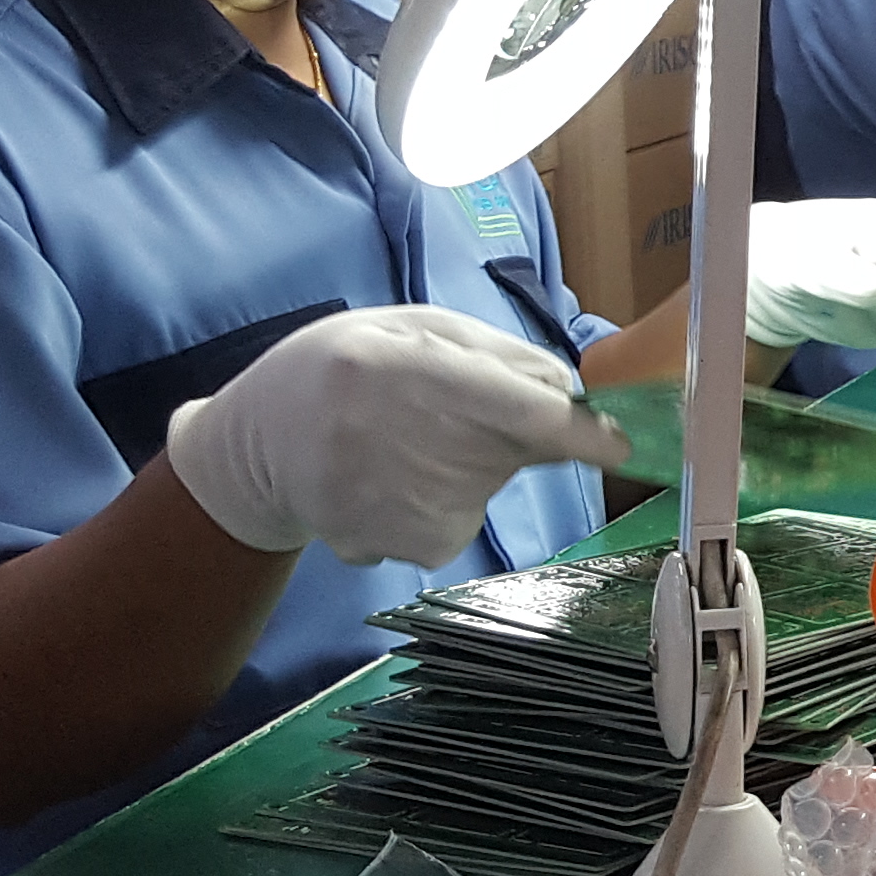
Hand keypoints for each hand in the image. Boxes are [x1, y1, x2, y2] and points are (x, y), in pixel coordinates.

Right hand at [165, 305, 623, 567]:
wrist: (254, 447)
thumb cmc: (343, 368)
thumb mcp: (409, 327)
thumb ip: (496, 355)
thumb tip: (574, 395)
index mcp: (408, 367)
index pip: (525, 413)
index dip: (585, 432)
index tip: (621, 442)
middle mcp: (404, 439)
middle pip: (516, 449)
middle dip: (509, 431)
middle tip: (446, 413)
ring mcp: (401, 504)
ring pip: (490, 485)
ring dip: (469, 466)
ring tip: (397, 444)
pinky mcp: (400, 548)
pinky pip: (460, 521)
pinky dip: (441, 504)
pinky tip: (387, 482)